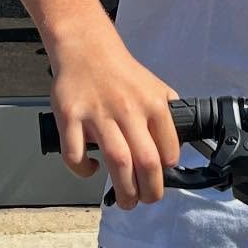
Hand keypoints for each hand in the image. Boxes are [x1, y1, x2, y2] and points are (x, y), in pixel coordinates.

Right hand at [49, 34, 180, 210]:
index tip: (158, 178)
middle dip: (149, 192)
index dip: (166, 172)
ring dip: (123, 190)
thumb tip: (176, 146)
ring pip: (117, 163)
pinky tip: (90, 169)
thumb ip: (166, 112)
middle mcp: (128, 109)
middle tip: (144, 200)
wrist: (86, 47)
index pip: (168, 150)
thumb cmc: (119, 71)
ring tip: (125, 200)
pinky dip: (83, 170)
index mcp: (152, 104)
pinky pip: (75, 154)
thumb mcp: (154, 86)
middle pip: (146, 162)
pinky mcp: (70, 116)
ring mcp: (98, 114)